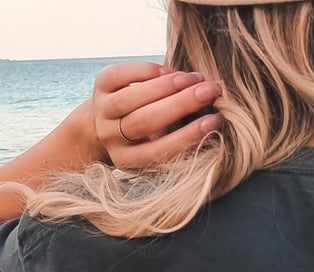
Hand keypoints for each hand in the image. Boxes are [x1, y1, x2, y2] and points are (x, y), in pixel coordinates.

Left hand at [85, 60, 222, 169]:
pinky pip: (123, 74)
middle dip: (180, 104)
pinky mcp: (99, 85)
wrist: (102, 123)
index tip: (214, 121)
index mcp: (127, 159)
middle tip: (209, 92)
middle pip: (145, 121)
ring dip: (167, 85)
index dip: (187, 136)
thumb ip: (177, 136)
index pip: (159, 151)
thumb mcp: (156, 145)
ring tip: (194, 79)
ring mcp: (102, 111)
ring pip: (133, 97)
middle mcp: (110, 137)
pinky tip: (171, 72)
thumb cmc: (143, 137)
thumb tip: (212, 115)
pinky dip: (150, 70)